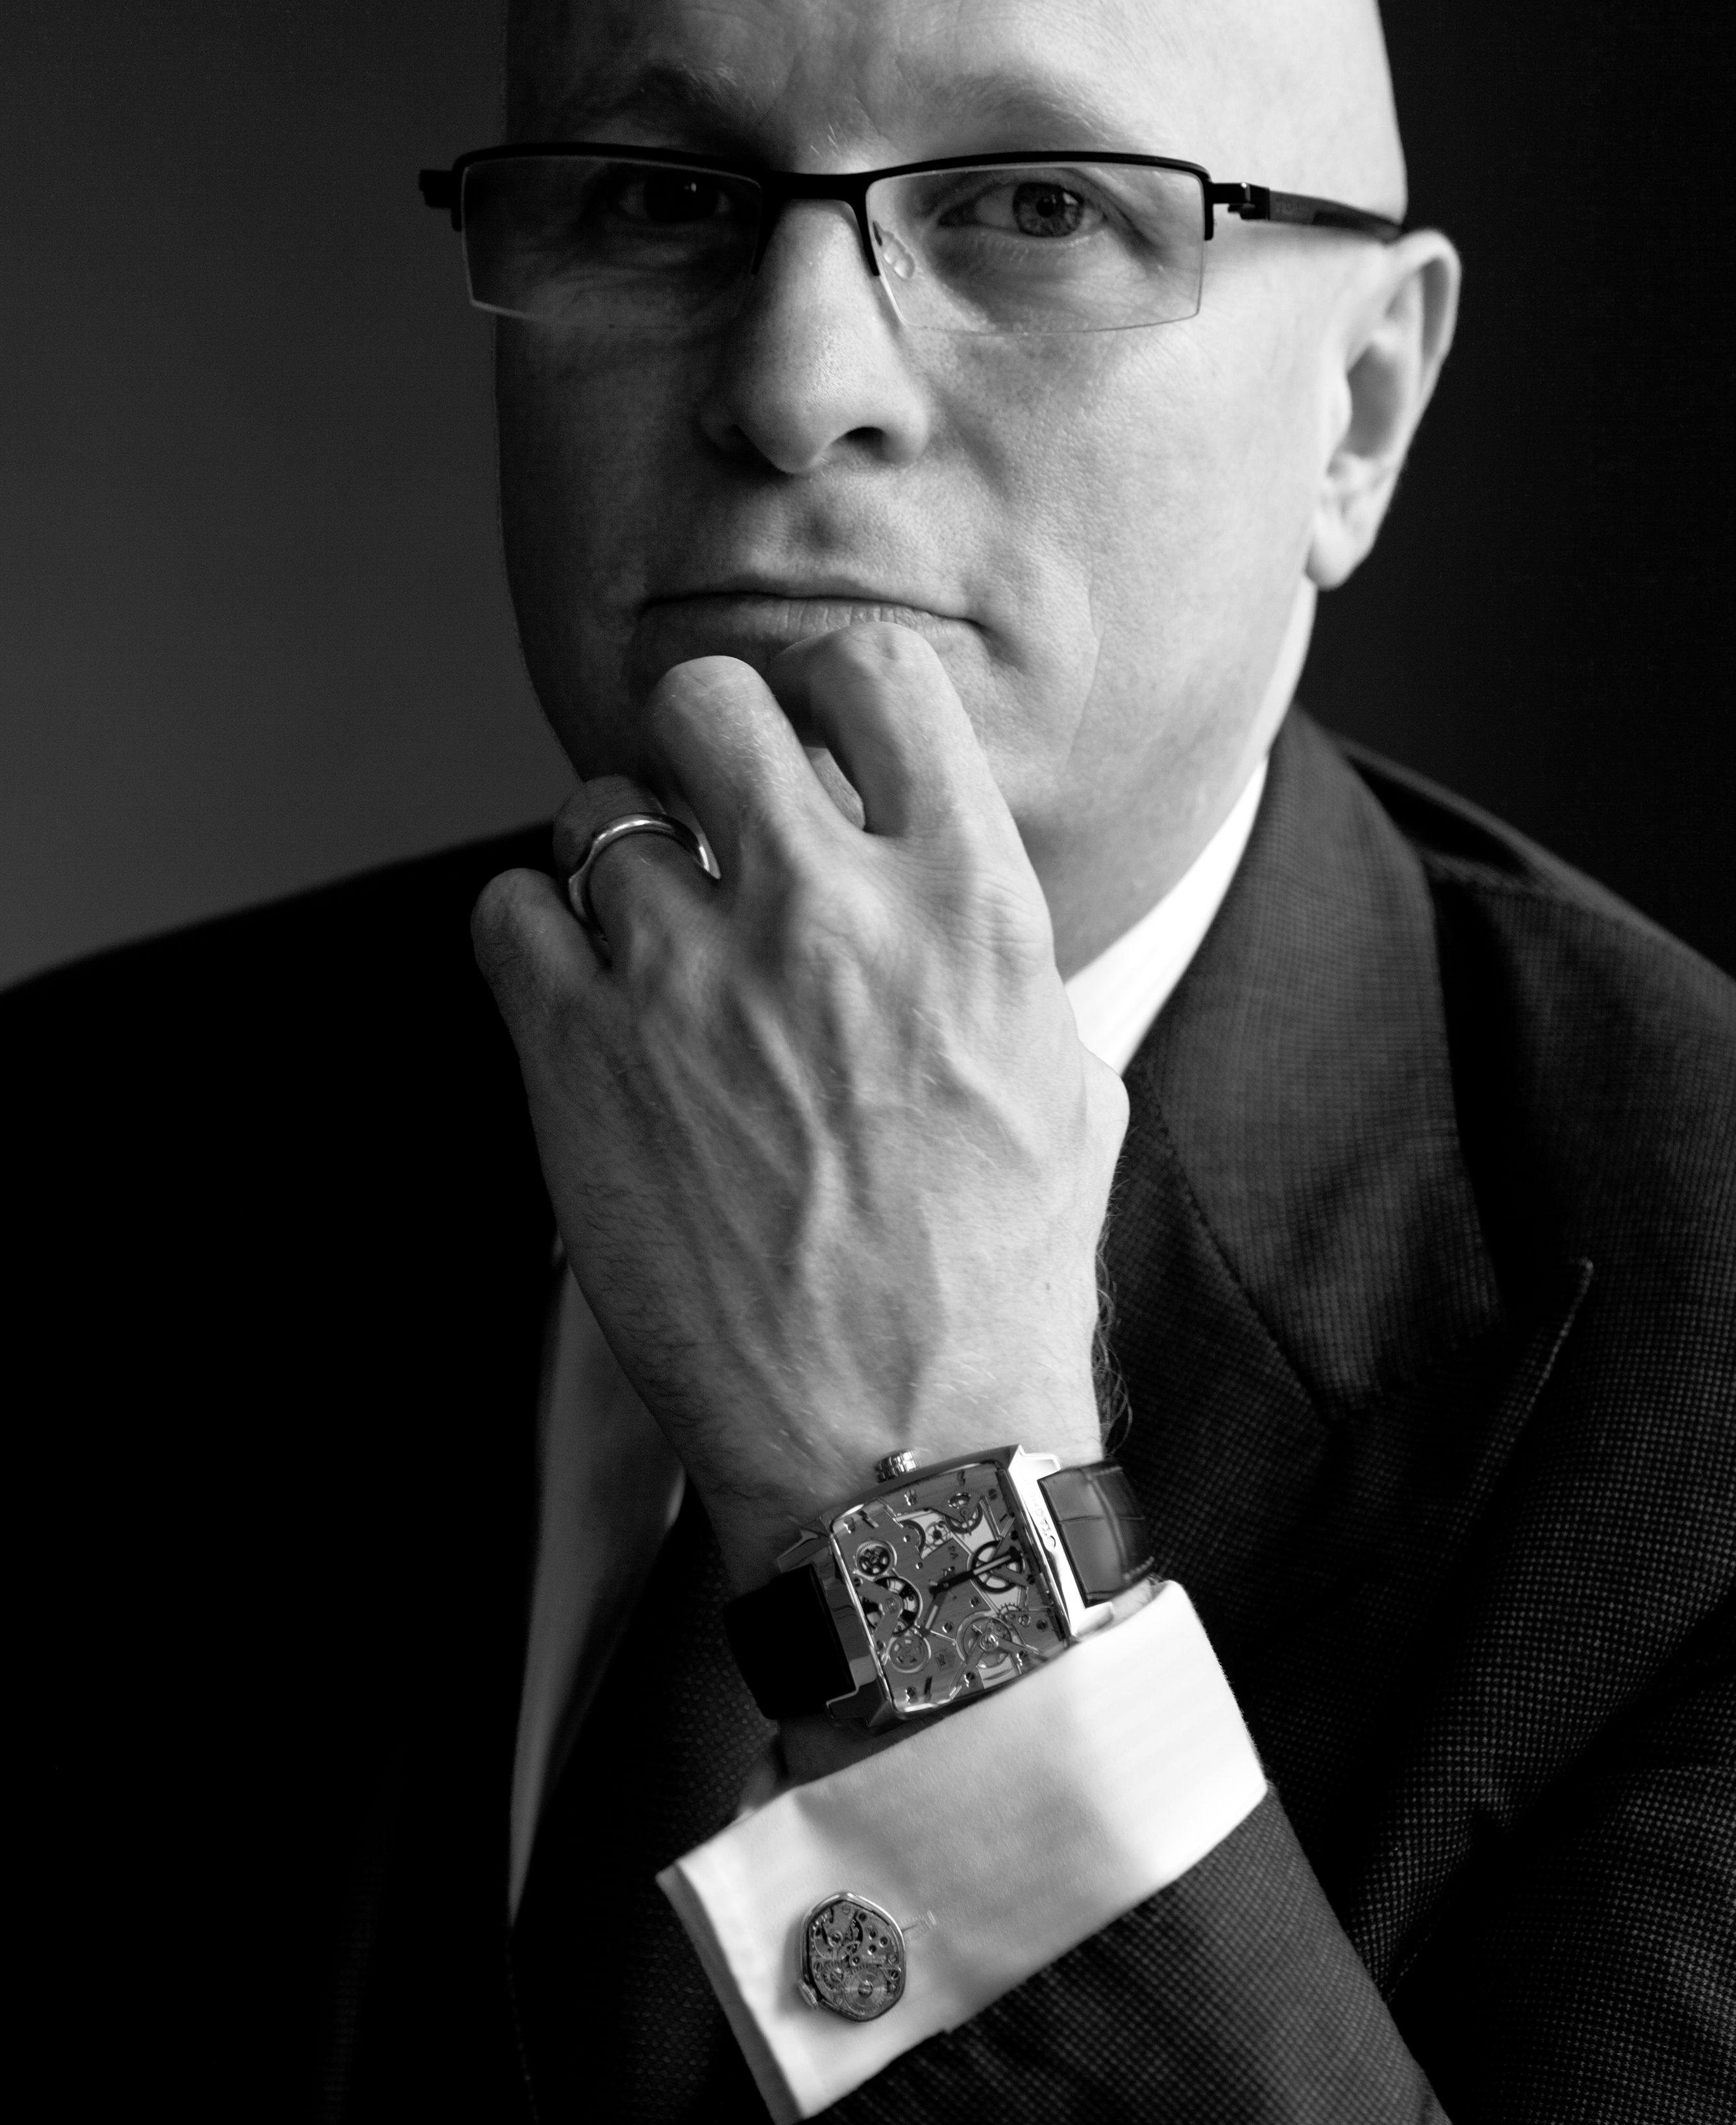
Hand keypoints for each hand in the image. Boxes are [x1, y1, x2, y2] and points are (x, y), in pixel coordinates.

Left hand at [471, 622, 1126, 1596]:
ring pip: (595, 809)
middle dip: (701, 740)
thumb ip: (995, 956)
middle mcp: (827, 915)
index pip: (876, 673)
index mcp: (967, 906)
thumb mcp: (1065, 1087)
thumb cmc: (997, 1282)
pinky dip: (530, 938)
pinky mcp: (578, 1062)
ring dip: (612, 857)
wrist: (903, 1451)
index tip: (812, 731)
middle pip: (710, 700)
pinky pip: (506, 913)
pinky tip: (575, 994)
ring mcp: (690, 983)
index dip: (828, 686)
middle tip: (707, 807)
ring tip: (642, 934)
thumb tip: (943, 888)